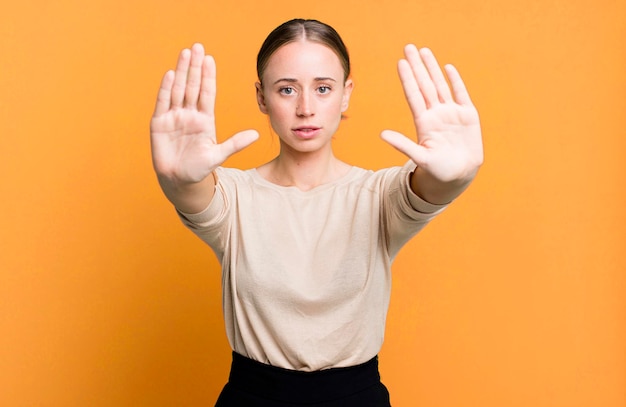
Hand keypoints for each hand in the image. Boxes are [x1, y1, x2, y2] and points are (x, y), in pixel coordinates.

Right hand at [150, 43, 257, 184]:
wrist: (179, 181)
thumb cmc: (198, 169)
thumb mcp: (218, 155)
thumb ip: (235, 143)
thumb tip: (256, 135)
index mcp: (204, 119)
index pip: (206, 92)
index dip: (208, 76)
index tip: (210, 59)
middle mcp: (189, 114)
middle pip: (192, 86)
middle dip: (195, 66)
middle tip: (197, 46)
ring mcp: (174, 117)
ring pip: (178, 90)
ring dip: (181, 71)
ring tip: (185, 53)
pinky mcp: (159, 124)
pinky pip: (163, 103)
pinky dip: (166, 89)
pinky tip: (170, 74)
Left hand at [381, 45, 482, 196]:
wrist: (459, 176)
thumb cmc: (437, 170)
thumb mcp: (420, 157)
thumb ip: (403, 144)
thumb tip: (382, 134)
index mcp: (423, 123)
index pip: (413, 95)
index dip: (408, 79)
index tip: (400, 62)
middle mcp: (436, 114)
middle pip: (425, 85)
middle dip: (417, 66)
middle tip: (408, 47)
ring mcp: (451, 113)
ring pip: (441, 85)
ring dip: (433, 68)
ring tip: (424, 51)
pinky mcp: (468, 116)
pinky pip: (461, 94)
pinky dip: (456, 81)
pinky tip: (448, 68)